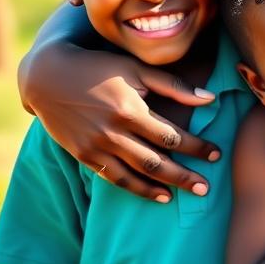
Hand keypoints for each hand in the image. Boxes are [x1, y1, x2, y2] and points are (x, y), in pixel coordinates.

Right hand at [25, 45, 218, 202]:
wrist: (49, 77)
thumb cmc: (100, 68)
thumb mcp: (137, 69)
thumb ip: (174, 86)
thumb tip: (210, 98)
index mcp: (130, 110)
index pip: (172, 135)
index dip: (196, 147)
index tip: (216, 154)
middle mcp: (113, 133)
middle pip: (157, 161)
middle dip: (185, 176)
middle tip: (206, 188)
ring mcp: (96, 147)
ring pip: (136, 175)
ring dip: (164, 187)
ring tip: (186, 194)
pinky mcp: (83, 156)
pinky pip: (114, 179)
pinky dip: (137, 189)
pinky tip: (157, 195)